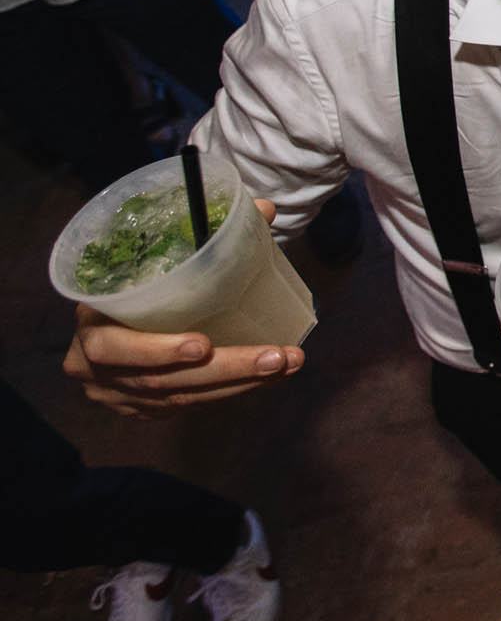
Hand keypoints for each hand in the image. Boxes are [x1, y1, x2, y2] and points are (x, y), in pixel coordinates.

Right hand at [62, 201, 302, 417]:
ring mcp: (119, 395)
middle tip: (277, 357)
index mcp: (91, 325)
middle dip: (227, 369)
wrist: (112, 312)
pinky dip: (232, 391)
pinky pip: (191, 405)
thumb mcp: (154, 255)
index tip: (202, 344)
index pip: (114, 347)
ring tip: (288, 363)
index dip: (157, 350)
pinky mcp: (143, 410)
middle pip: (161, 381)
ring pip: (184, 397)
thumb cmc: (139, 278)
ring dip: (241, 383)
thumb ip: (207, 233)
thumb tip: (264, 210)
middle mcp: (98, 370)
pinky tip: (268, 377)